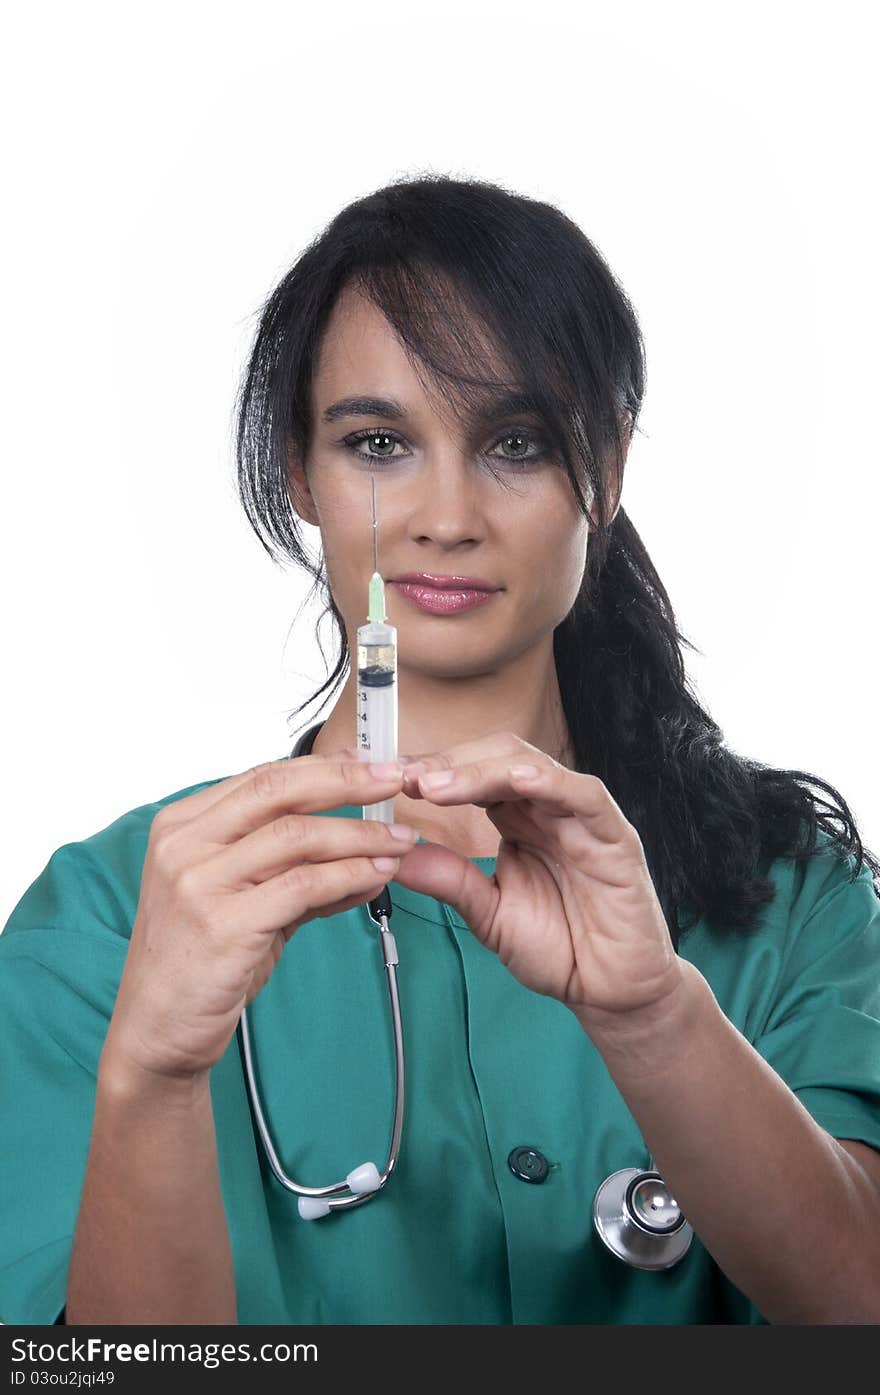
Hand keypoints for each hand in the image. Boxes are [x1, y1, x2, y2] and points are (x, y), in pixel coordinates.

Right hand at [103, 752, 417, 1082]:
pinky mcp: (223, 924)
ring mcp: (199, 883)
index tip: (372, 765)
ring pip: (298, 836)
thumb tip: (366, 849)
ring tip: (400, 841)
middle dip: (347, 781)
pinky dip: (350, 875)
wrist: (156, 1031)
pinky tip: (377, 876)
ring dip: (360, 835)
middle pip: (279, 791)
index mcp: (181, 826)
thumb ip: (295, 870)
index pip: (263, 777)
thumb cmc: (199, 963)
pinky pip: (303, 886)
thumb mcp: (242, 900)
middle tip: (396, 780)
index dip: (325, 766)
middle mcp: (184, 845)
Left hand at [389, 732, 685, 1027]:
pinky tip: (517, 780)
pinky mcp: (614, 836)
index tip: (390, 780)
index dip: (433, 773)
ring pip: (532, 767)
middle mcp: (547, 809)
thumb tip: (396, 855)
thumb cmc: (558, 948)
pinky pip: (584, 796)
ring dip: (482, 771)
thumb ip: (450, 881)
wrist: (609, 992)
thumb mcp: (489, 914)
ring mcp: (581, 818)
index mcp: (518, 819)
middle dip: (449, 763)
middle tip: (408, 778)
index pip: (473, 777)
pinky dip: (551, 782)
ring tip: (437, 784)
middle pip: (498, 758)